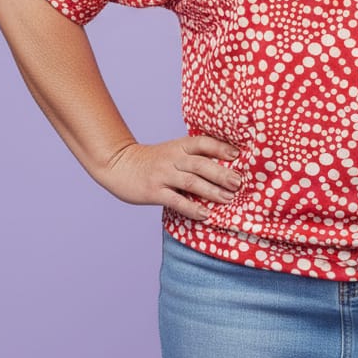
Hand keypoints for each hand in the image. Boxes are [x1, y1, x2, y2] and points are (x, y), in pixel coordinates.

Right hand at [99, 135, 242, 221]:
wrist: (118, 165)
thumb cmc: (152, 161)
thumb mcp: (172, 151)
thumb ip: (192, 156)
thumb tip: (224, 166)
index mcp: (179, 146)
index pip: (203, 142)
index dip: (221, 147)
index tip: (238, 155)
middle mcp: (172, 158)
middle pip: (201, 164)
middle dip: (222, 173)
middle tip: (238, 183)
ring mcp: (163, 175)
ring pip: (191, 182)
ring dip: (212, 191)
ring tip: (228, 199)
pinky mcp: (154, 192)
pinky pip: (176, 201)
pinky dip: (192, 208)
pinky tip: (205, 214)